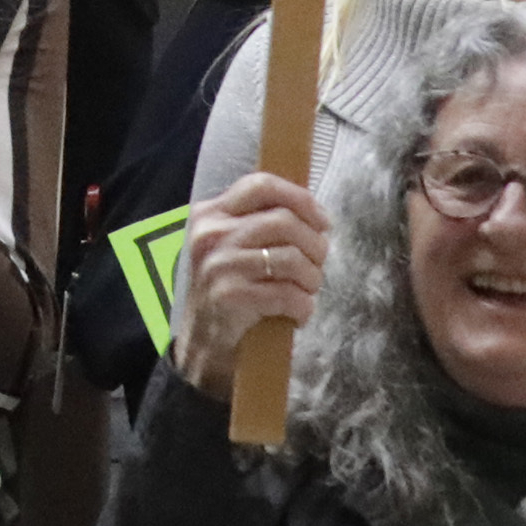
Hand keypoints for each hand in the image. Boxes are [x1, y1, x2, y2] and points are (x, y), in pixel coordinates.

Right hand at [170, 169, 328, 374]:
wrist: (203, 339)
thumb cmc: (229, 287)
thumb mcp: (232, 245)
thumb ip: (259, 223)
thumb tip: (312, 212)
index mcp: (211, 213)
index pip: (261, 185)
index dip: (300, 199)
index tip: (322, 221)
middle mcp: (211, 233)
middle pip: (285, 221)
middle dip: (315, 245)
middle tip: (318, 264)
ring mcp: (219, 265)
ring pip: (292, 258)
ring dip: (312, 279)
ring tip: (307, 290)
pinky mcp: (232, 297)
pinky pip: (290, 295)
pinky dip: (304, 307)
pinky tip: (298, 313)